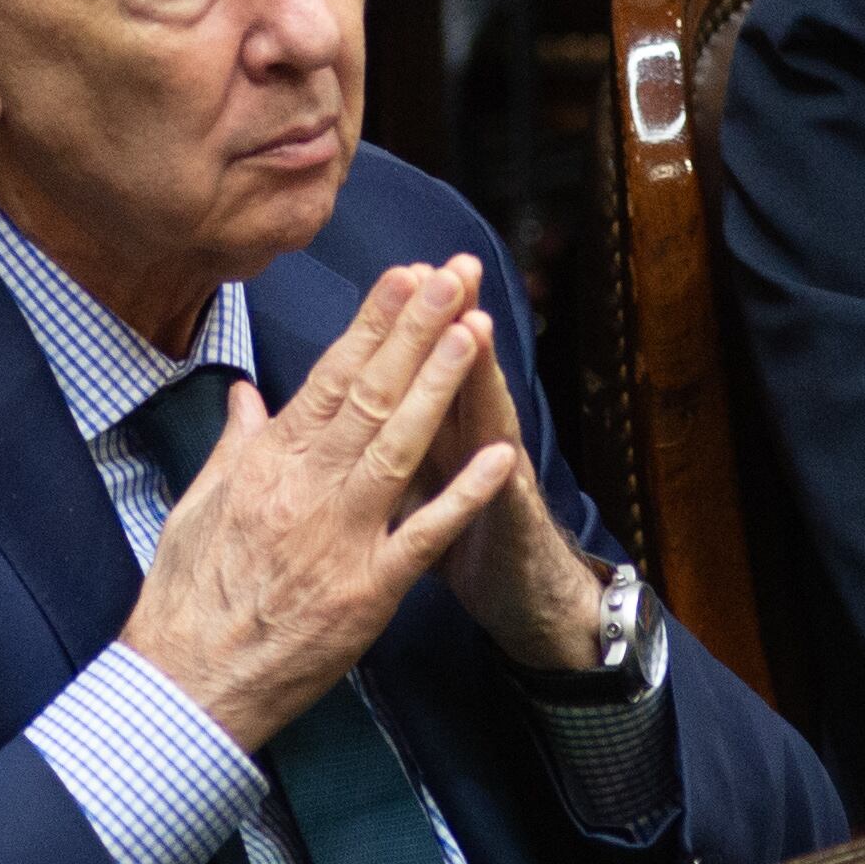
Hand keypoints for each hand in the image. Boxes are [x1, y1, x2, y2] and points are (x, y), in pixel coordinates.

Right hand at [119, 264, 516, 747]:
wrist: (188, 685)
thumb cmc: (187, 599)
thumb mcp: (196, 507)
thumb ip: (233, 446)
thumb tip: (247, 395)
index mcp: (265, 467)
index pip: (327, 378)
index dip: (371, 325)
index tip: (404, 279)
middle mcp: (303, 492)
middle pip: (369, 397)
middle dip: (415, 331)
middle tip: (452, 276)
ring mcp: (339, 540)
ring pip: (398, 448)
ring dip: (439, 386)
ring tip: (474, 330)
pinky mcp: (368, 593)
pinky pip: (423, 537)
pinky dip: (463, 496)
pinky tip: (500, 456)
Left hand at [407, 254, 612, 672]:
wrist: (523, 596)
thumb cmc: (463, 536)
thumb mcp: (412, 481)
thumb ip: (380, 438)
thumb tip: (341, 400)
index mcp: (430, 431)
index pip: (413, 369)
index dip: (405, 325)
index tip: (400, 271)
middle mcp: (469, 443)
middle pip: (454, 375)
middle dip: (448, 323)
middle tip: (450, 267)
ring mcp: (495, 482)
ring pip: (487, 422)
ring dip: (480, 378)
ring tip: (475, 327)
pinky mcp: (508, 529)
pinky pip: (503, 505)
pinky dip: (498, 482)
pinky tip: (504, 454)